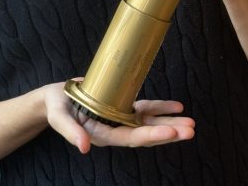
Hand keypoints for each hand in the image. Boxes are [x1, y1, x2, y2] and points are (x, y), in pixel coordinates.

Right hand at [44, 81, 194, 153]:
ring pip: (150, 123)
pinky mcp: (123, 107)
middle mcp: (116, 129)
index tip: (171, 132)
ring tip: (190, 123)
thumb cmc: (56, 107)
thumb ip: (71, 132)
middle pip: (147, 134)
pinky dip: (162, 108)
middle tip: (190, 130)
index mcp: (103, 135)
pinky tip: (177, 107)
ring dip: (170, 122)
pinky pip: (146, 110)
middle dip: (169, 132)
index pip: (132, 138)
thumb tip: (84, 148)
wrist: (56, 98)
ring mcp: (121, 118)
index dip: (152, 135)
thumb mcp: (59, 118)